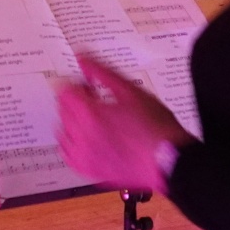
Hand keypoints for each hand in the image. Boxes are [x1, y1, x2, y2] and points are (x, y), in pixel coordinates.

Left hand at [55, 56, 190, 193]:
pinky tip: (86, 140)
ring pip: (62, 132)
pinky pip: (68, 155)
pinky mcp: (89, 171)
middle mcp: (81, 136)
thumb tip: (83, 58)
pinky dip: (72, 144)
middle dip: (74, 101)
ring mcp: (84, 156)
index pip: (64, 91)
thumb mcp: (130, 90)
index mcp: (89, 114)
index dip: (76, 84)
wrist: (168, 160)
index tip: (89, 85)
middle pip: (62, 110)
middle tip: (94, 100)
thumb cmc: (155, 127)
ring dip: (71, 122)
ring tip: (92, 120)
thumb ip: (102, 72)